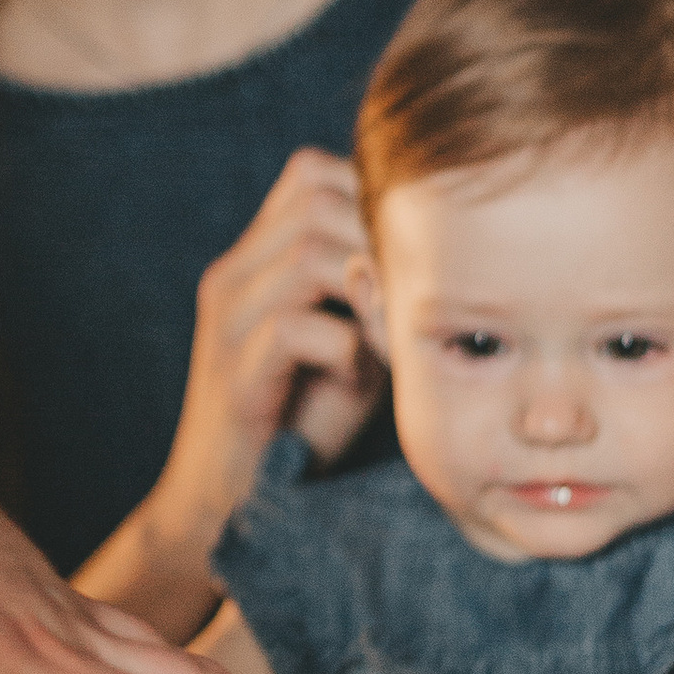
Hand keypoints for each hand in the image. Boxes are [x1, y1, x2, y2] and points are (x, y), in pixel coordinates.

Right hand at [163, 152, 381, 532]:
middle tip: (408, 296)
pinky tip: (357, 379)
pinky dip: (346, 347)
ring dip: (368, 292)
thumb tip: (445, 247)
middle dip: (377, 240)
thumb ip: (373, 290)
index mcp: (253, 259)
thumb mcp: (348, 339)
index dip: (369, 200)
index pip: (311, 172)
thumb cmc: (301, 420)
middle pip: (316, 197)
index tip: (410, 257)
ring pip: (311, 253)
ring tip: (385, 338)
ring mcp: (227, 321)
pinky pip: (299, 326)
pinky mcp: (234, 373)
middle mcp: (232, 276)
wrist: (229, 501)